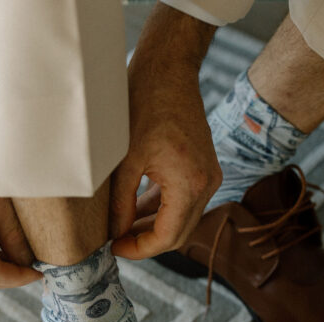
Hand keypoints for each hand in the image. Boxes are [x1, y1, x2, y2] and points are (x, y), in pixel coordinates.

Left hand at [109, 5, 220, 259]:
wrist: (169, 71)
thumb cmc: (144, 106)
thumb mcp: (124, 160)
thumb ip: (121, 203)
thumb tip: (116, 234)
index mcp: (190, 185)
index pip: (167, 238)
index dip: (139, 249)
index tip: (114, 248)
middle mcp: (208, 185)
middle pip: (179, 234)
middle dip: (147, 242)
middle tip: (116, 241)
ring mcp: (210, 176)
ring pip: (183, 220)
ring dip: (154, 226)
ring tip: (121, 227)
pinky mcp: (205, 168)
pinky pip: (185, 201)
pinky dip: (163, 209)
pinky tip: (137, 209)